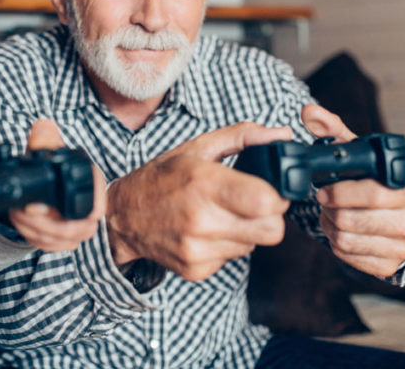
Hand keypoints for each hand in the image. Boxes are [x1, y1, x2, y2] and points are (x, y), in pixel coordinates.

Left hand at [8, 119, 105, 250]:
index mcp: (95, 185)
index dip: (67, 211)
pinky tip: (21, 223)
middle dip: (40, 222)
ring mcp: (82, 228)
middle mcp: (94, 210)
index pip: (95, 208)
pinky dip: (32, 237)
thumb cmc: (52, 166)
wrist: (49, 184)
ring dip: (32, 229)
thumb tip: (43, 128)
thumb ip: (45, 139)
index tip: (35, 207)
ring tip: (16, 213)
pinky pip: (52, 247)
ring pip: (60, 241)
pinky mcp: (68, 241)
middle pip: (73, 230)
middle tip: (19, 210)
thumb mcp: (47, 150)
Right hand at [106, 122, 292, 280]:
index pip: (267, 202)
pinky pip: (233, 258)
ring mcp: (197, 249)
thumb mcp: (196, 147)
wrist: (121, 216)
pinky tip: (206, 231)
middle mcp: (201, 220)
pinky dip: (227, 244)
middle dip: (270, 216)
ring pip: (255, 244)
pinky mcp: (195, 269)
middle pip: (272, 231)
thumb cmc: (160, 177)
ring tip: (220, 213)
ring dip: (247, 229)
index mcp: (203, 183)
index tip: (270, 187)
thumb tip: (282, 135)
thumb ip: (243, 136)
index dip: (278, 195)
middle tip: (252, 203)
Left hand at [302, 104, 404, 276]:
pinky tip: (338, 230)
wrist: (397, 219)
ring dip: (329, 225)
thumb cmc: (371, 182)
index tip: (323, 190)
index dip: (342, 193)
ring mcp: (402, 245)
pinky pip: (348, 256)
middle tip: (323, 202)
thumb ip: (332, 131)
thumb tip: (308, 111)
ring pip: (347, 239)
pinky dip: (335, 242)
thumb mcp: (357, 155)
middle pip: (355, 219)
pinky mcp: (388, 265)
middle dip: (331, 210)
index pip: (375, 194)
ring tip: (330, 214)